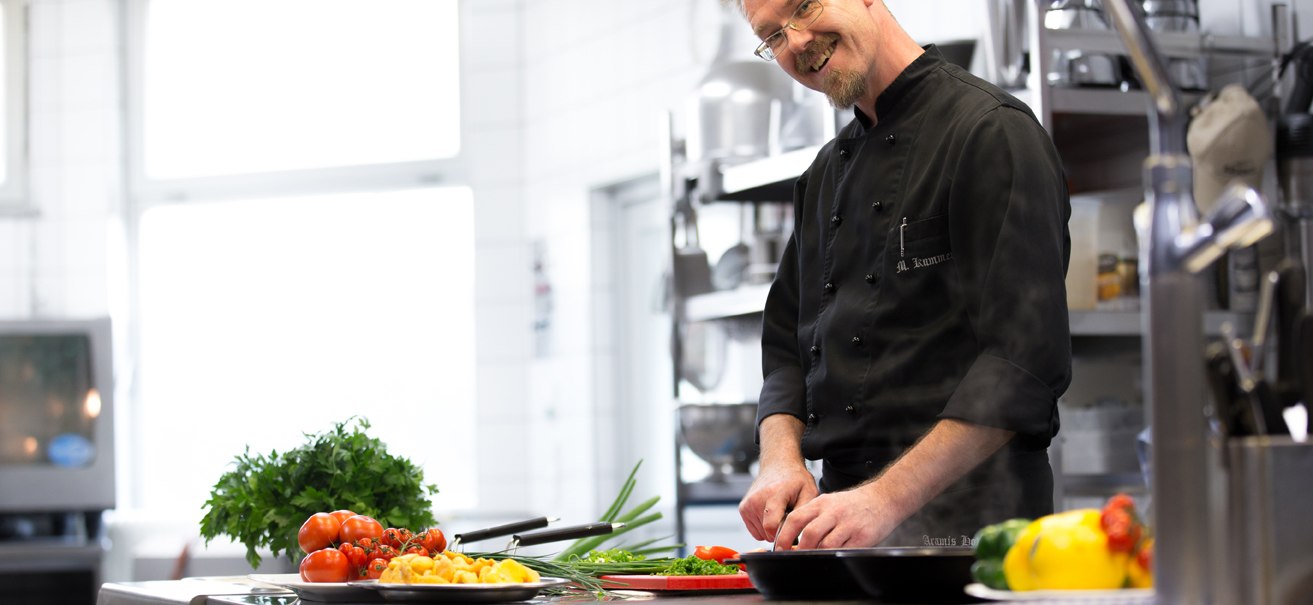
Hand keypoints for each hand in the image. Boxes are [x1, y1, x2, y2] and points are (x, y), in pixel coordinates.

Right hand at [738, 462, 817, 543]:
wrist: (778, 465)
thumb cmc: (795, 479)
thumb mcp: (809, 493)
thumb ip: (803, 514)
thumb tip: (798, 534)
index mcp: (774, 493)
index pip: (771, 526)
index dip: (784, 535)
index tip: (793, 531)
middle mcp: (757, 499)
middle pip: (768, 533)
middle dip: (780, 530)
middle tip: (788, 515)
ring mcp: (748, 504)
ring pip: (762, 534)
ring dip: (772, 529)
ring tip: (779, 512)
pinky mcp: (743, 508)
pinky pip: (755, 531)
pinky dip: (764, 527)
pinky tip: (771, 514)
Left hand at [772, 487, 899, 549]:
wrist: (883, 498)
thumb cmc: (852, 504)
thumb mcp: (829, 503)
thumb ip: (811, 517)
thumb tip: (791, 539)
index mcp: (821, 503)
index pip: (796, 518)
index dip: (784, 535)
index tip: (779, 547)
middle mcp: (834, 512)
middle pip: (809, 533)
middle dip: (798, 549)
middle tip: (794, 556)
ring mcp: (848, 524)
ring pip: (825, 545)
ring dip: (815, 554)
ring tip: (813, 556)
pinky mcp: (862, 536)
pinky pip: (843, 550)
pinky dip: (833, 556)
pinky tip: (830, 556)